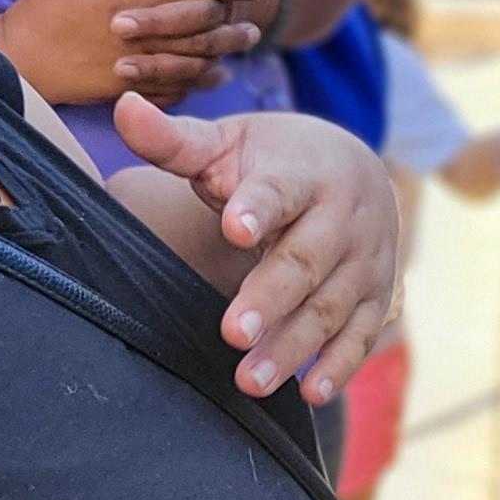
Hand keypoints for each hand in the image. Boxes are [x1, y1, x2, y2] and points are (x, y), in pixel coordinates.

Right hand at [0, 0, 263, 104]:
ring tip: (253, 29)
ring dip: (227, 31)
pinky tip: (225, 67)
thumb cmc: (46, 4)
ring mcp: (126, 44)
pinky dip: (205, 71)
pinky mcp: (127, 78)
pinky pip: (176, 74)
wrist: (18, 57)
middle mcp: (121, 5)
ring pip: (192, 34)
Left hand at [113, 96, 399, 403]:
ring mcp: (364, 260)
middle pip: (305, 260)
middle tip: (231, 333)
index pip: (279, 189)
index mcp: (302, 172)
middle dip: (270, 297)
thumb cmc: (276, 161)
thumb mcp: (229, 144)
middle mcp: (341, 216)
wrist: (356, 171)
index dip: (258, 207)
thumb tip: (124, 108)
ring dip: (293, 345)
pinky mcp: (376, 296)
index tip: (235, 225)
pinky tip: (309, 390)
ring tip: (248, 380)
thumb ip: (175, 140)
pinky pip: (361, 333)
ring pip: (330, 306)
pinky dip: (340, 364)